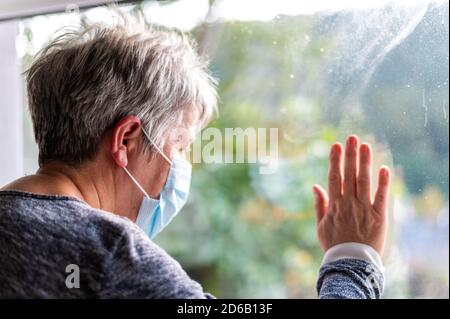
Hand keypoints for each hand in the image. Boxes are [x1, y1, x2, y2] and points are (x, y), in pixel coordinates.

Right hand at [312, 135, 390, 254]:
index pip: (334, 177)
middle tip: (351, 138)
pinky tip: (383, 168)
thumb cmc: (334, 244)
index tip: (335, 145)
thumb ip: (319, 204)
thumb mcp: (321, 225)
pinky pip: (381, 196)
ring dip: (364, 162)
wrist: (351, 263)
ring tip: (365, 145)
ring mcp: (364, 209)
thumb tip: (315, 185)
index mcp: (334, 205)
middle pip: (349, 174)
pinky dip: (383, 183)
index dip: (335, 160)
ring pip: (364, 181)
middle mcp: (349, 203)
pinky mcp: (379, 216)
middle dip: (350, 155)